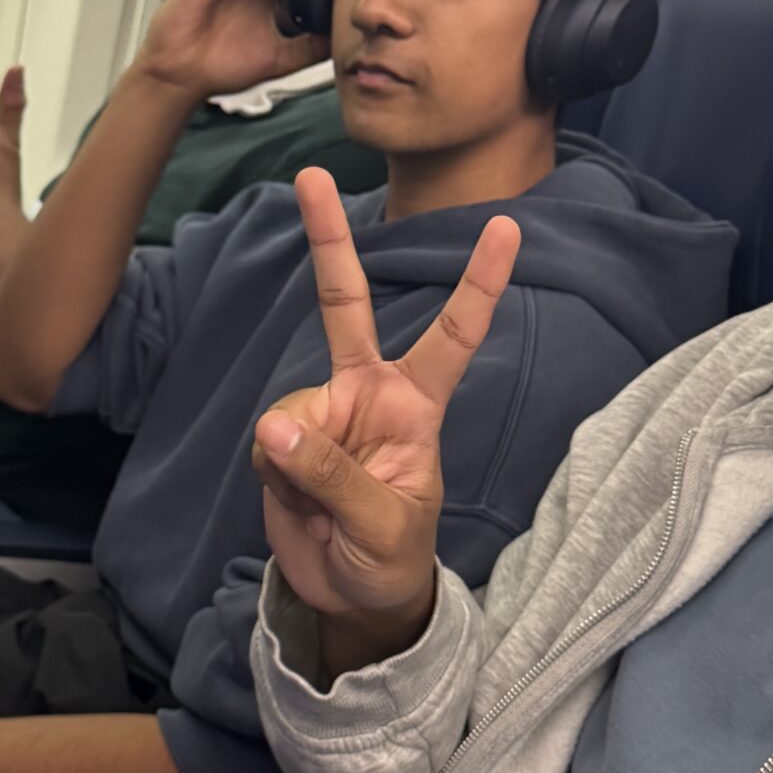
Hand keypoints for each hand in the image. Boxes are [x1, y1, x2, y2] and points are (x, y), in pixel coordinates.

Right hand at [252, 171, 519, 646]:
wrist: (353, 598)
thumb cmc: (391, 559)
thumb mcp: (382, 526)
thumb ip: (333, 476)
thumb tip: (273, 428)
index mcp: (417, 406)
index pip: (453, 335)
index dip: (478, 283)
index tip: (507, 227)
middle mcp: (370, 394)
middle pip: (347, 304)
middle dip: (328, 240)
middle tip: (308, 174)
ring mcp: (324, 414)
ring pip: (291, 410)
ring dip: (296, 462)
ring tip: (323, 509)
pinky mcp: (285, 440)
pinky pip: (266, 445)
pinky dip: (274, 476)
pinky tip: (295, 501)